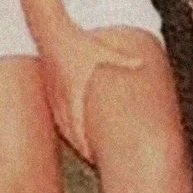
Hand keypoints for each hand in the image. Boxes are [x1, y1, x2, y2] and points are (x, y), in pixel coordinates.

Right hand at [35, 21, 142, 159]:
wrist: (51, 33)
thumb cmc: (77, 43)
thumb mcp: (103, 51)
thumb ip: (123, 60)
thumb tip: (141, 64)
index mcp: (74, 93)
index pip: (78, 127)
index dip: (85, 144)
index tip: (93, 156)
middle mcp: (62, 98)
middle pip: (69, 131)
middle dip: (80, 146)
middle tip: (92, 158)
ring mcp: (55, 95)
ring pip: (63, 124)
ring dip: (73, 138)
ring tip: (84, 149)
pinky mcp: (52, 90)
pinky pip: (59, 114)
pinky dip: (66, 125)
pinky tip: (73, 128)